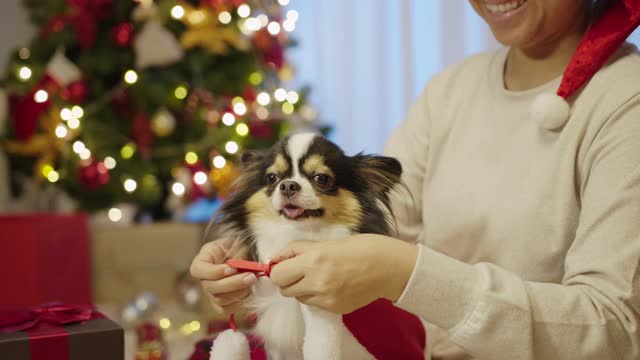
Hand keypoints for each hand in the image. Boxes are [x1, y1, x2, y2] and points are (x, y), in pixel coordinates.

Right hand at [190, 238, 255, 313]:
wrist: (246, 257)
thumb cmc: (239, 247)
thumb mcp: (238, 244)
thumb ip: (238, 255)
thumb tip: (239, 268)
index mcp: (202, 261)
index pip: (198, 270)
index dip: (214, 272)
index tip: (232, 268)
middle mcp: (204, 279)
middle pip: (210, 287)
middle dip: (232, 283)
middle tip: (251, 277)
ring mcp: (211, 293)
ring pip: (219, 300)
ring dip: (239, 293)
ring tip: (252, 282)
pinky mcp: (222, 304)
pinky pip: (227, 309)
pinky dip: (240, 302)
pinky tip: (250, 291)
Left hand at [269, 234, 417, 313]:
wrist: (390, 267)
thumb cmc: (362, 247)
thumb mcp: (326, 242)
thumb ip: (298, 250)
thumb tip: (275, 258)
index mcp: (314, 260)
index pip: (277, 274)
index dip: (278, 269)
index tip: (285, 264)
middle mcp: (317, 282)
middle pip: (284, 289)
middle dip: (288, 279)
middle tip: (300, 270)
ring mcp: (326, 298)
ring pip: (298, 298)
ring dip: (302, 288)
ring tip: (320, 276)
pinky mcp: (335, 309)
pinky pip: (314, 304)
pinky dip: (317, 295)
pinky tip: (333, 284)